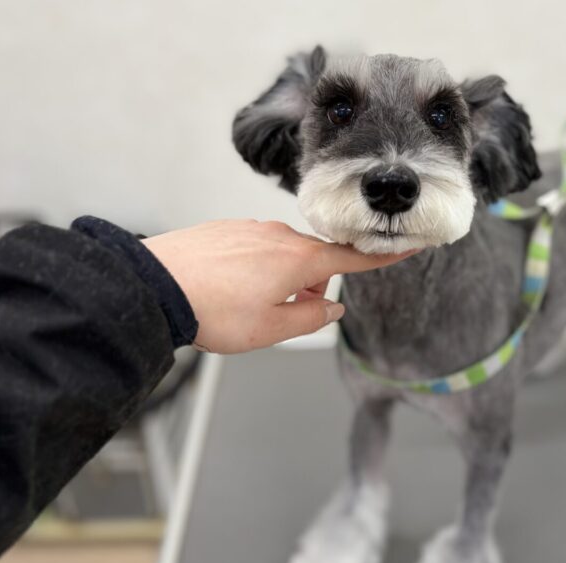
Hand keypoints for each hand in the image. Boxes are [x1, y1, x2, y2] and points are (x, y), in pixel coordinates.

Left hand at [142, 220, 412, 353]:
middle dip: (310, 288)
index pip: (353, 258)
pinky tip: (227, 288)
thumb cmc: (213, 311)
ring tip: (245, 306)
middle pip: (314, 262)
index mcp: (299, 261)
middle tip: (281, 315)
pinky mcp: (227, 229)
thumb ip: (310, 318)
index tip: (409, 243)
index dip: (382, 255)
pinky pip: (255, 248)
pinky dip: (254, 269)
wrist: (156, 285)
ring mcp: (251, 228)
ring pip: (283, 256)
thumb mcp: (271, 330)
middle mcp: (280, 236)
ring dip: (280, 280)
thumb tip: (330, 308)